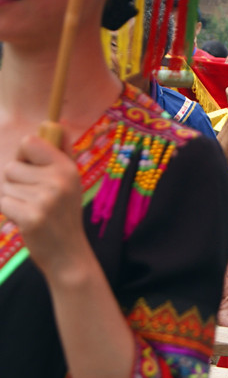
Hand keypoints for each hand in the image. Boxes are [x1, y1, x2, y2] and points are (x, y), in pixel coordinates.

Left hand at [0, 136, 92, 279]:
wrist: (67, 254)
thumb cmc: (63, 214)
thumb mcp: (70, 181)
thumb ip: (61, 152)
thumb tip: (56, 124)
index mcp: (67, 168)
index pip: (29, 142)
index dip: (23, 155)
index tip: (32, 169)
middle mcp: (59, 180)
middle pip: (11, 167)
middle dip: (14, 182)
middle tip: (33, 198)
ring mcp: (45, 199)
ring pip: (4, 185)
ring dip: (10, 198)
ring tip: (30, 209)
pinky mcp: (30, 217)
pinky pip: (2, 202)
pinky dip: (8, 212)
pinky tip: (24, 220)